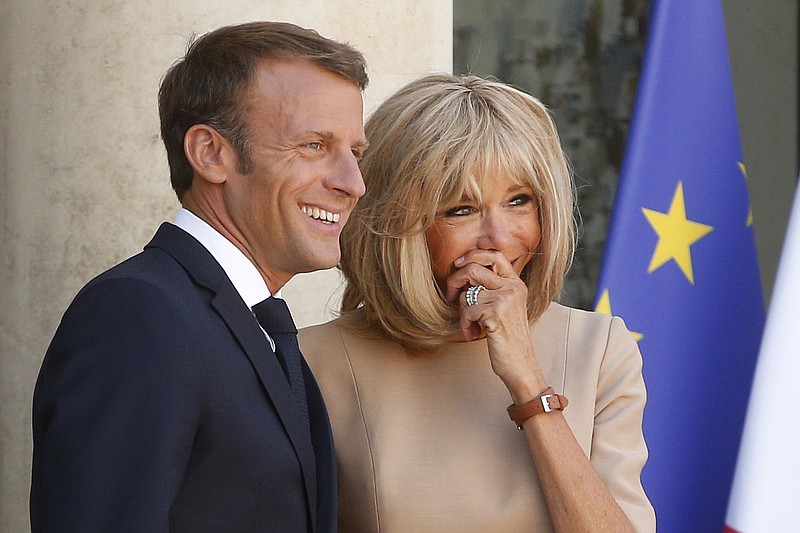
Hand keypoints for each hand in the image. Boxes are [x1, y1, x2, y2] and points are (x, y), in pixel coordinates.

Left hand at [445, 249, 544, 399]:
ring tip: (472, 326)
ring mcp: (505, 300)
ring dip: (463, 314)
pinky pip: (467, 311)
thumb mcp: (504, 307)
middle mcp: (513, 288)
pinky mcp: (495, 314)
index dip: (472, 255)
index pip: (494, 255)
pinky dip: (465, 325)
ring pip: (466, 295)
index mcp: (516, 284)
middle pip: (473, 269)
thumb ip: (491, 288)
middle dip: (455, 282)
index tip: (458, 264)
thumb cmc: (506, 338)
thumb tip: (463, 271)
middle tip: (451, 297)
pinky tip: (474, 334)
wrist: (520, 364)